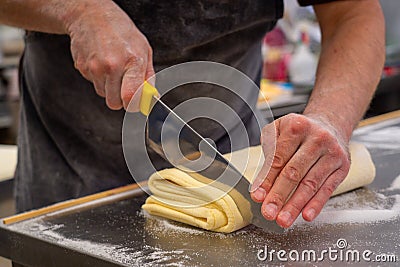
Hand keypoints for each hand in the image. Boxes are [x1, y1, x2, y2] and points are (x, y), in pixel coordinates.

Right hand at [66, 1, 153, 109]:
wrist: (90, 15)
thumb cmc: (120, 30)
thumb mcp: (143, 49)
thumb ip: (148, 76)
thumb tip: (151, 95)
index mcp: (131, 61)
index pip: (131, 97)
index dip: (134, 104)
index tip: (137, 102)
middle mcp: (112, 66)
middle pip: (115, 103)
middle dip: (120, 99)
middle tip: (124, 85)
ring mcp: (94, 68)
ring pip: (104, 94)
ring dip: (109, 88)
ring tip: (112, 68)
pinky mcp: (82, 68)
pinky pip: (93, 84)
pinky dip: (98, 79)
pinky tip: (101, 63)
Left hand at [250, 113, 350, 227]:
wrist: (330, 124)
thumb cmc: (299, 131)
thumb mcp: (278, 130)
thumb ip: (268, 153)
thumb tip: (260, 184)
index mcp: (296, 126)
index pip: (278, 159)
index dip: (266, 180)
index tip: (258, 196)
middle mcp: (317, 138)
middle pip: (294, 173)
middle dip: (279, 196)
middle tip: (269, 212)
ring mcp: (332, 152)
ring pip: (311, 184)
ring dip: (295, 205)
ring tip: (284, 219)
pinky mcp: (343, 166)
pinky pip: (328, 189)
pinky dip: (316, 204)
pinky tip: (306, 215)